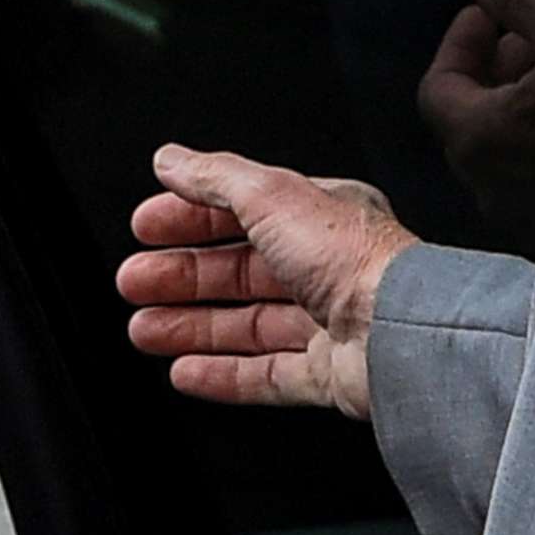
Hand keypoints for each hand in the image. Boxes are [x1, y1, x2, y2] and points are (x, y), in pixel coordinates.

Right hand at [118, 144, 417, 417]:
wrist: (403, 334)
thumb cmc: (355, 261)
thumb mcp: (272, 196)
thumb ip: (216, 178)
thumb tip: (172, 159)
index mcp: (321, 217)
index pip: (244, 212)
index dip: (190, 219)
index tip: (145, 228)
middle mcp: (328, 269)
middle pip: (240, 273)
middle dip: (181, 277)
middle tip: (132, 282)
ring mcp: (329, 325)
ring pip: (248, 326)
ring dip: (191, 327)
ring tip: (143, 330)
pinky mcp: (330, 375)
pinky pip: (267, 376)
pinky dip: (222, 375)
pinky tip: (184, 373)